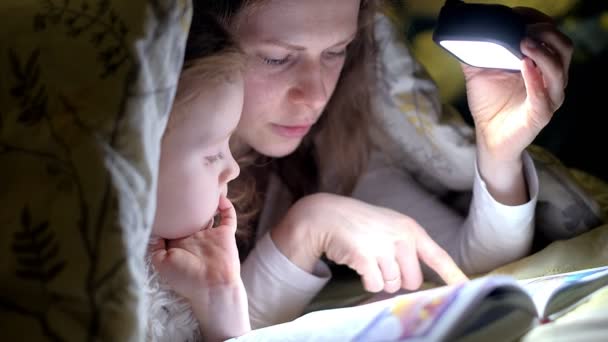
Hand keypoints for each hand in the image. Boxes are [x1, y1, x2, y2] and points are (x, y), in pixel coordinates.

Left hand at [149, 195, 240, 299]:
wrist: (212, 287)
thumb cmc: (186, 278)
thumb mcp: (161, 263)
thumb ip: (154, 246)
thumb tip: (152, 228)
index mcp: (178, 243)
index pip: (172, 223)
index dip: (167, 213)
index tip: (161, 198)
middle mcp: (194, 236)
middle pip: (189, 215)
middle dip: (184, 203)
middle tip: (178, 186)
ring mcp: (211, 234)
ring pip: (209, 213)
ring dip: (206, 201)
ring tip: (200, 185)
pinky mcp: (226, 234)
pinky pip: (228, 217)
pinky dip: (226, 206)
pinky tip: (220, 195)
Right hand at [271, 193, 467, 293]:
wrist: (328, 215)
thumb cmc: (362, 224)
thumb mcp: (391, 227)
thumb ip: (408, 247)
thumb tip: (417, 279)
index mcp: (411, 229)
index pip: (438, 257)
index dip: (453, 276)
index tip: (467, 289)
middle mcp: (401, 237)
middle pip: (413, 280)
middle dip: (398, 278)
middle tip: (382, 262)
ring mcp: (383, 246)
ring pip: (392, 284)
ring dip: (380, 278)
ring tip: (369, 259)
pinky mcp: (365, 256)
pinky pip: (375, 285)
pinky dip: (367, 280)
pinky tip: (360, 265)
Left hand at [462, 8, 572, 161]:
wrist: (489, 137)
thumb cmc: (489, 104)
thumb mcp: (479, 72)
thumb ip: (475, 51)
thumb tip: (461, 31)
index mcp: (543, 66)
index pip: (554, 37)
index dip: (540, 22)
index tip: (520, 14)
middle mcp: (552, 80)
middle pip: (564, 48)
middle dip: (546, 34)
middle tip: (524, 29)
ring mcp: (549, 98)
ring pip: (558, 70)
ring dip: (542, 53)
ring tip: (523, 42)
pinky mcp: (540, 115)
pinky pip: (543, 96)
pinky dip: (534, 79)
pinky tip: (524, 66)